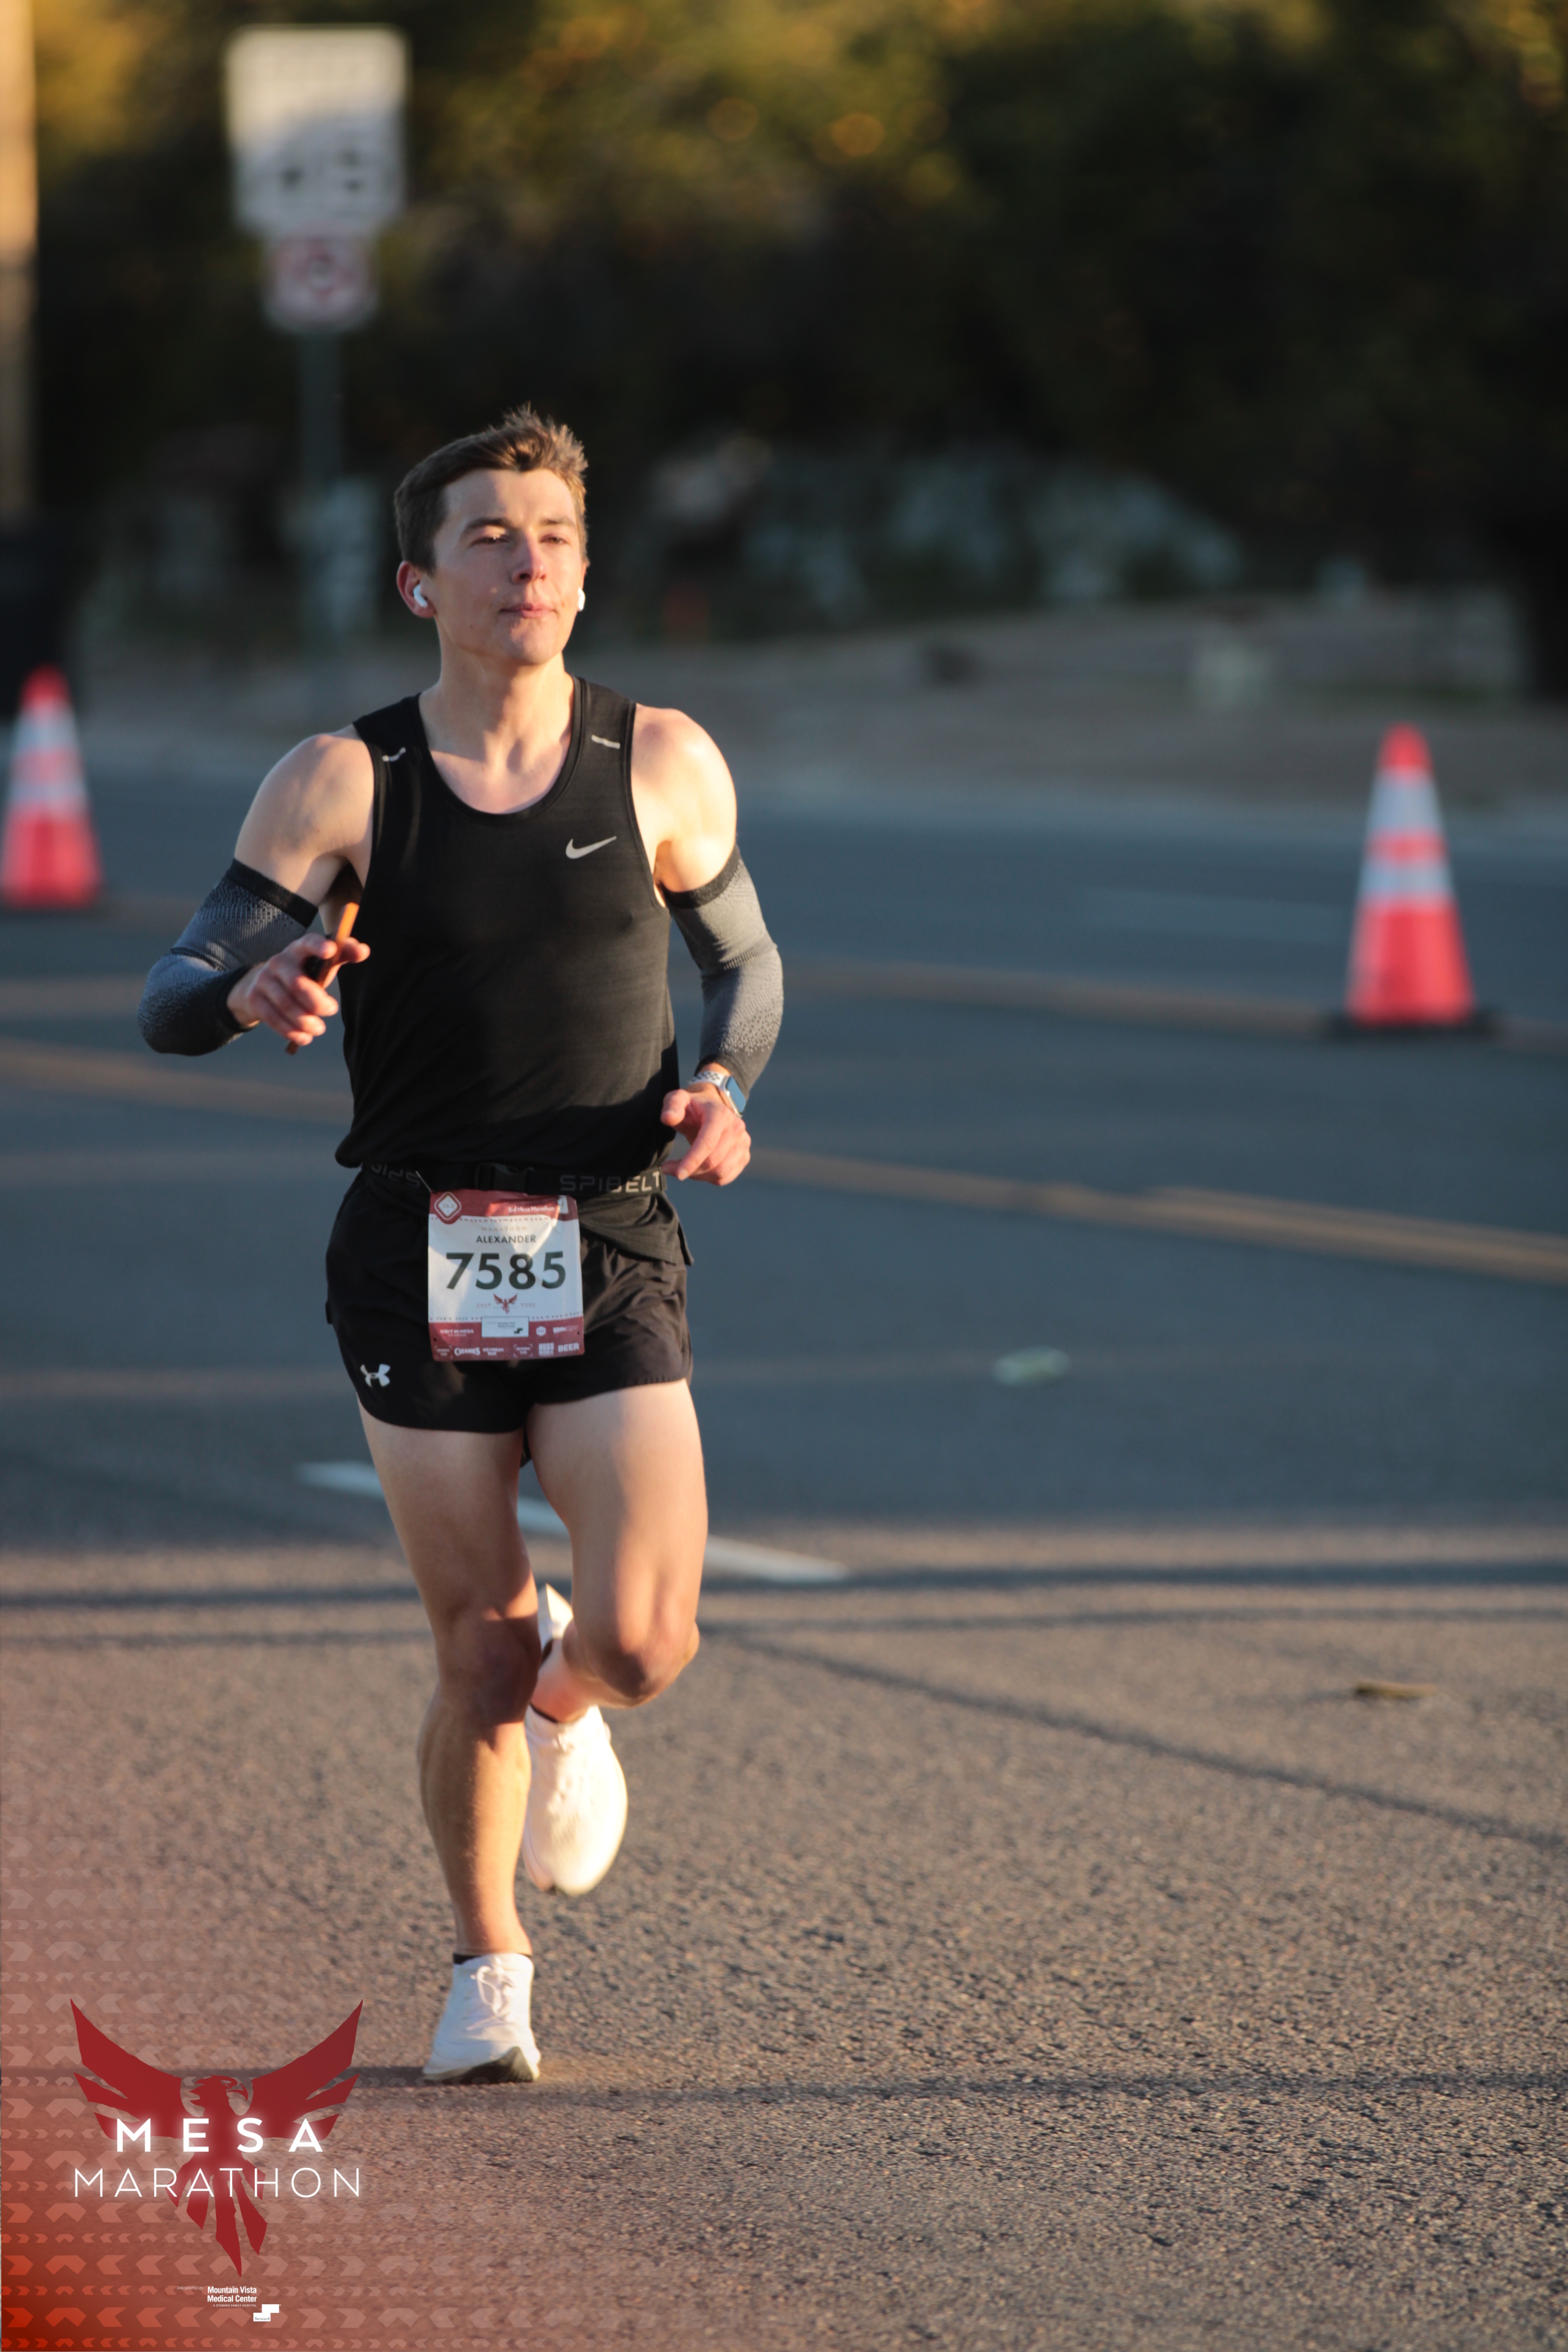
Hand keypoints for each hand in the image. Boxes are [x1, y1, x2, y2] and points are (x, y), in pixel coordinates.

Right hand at [227, 931, 369, 1049]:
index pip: (308, 943)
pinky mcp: (255, 999)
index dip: (318, 946)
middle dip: (317, 1002)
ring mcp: (263, 980)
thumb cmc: (303, 972)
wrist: (261, 984)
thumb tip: (364, 951)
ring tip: (319, 1029)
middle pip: (298, 984)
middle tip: (331, 1010)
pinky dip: (292, 1031)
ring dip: (306, 1022)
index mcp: (298, 949)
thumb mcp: (321, 963)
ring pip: (286, 1005)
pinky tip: (305, 1037)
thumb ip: (343, 955)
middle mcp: (278, 961)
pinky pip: (274, 1018)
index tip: (330, 951)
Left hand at [660, 1084, 750, 1184]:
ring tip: (684, 1169)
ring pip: (721, 1172)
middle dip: (691, 1170)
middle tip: (673, 1170)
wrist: (712, 1110)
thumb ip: (672, 1106)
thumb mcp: (678, 1100)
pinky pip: (726, 1176)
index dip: (692, 1161)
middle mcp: (736, 1128)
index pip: (707, 1143)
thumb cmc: (692, 1107)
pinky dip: (709, 1178)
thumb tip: (667, 1117)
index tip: (676, 1173)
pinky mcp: (744, 1155)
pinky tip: (698, 1171)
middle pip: (714, 1161)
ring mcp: (743, 1143)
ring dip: (699, 1176)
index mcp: (720, 1114)